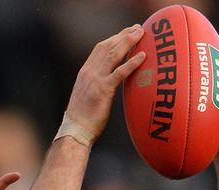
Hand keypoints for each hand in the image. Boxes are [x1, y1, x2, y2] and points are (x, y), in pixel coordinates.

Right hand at [65, 24, 144, 142]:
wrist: (75, 131)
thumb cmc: (82, 119)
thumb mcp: (86, 96)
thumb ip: (95, 85)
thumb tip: (108, 83)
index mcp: (85, 72)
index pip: (100, 48)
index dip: (115, 38)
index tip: (126, 32)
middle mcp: (89, 72)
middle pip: (108, 46)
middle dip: (124, 35)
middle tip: (138, 28)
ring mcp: (96, 80)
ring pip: (114, 54)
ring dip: (129, 42)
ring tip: (142, 34)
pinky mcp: (103, 90)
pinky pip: (120, 72)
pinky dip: (132, 63)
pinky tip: (143, 56)